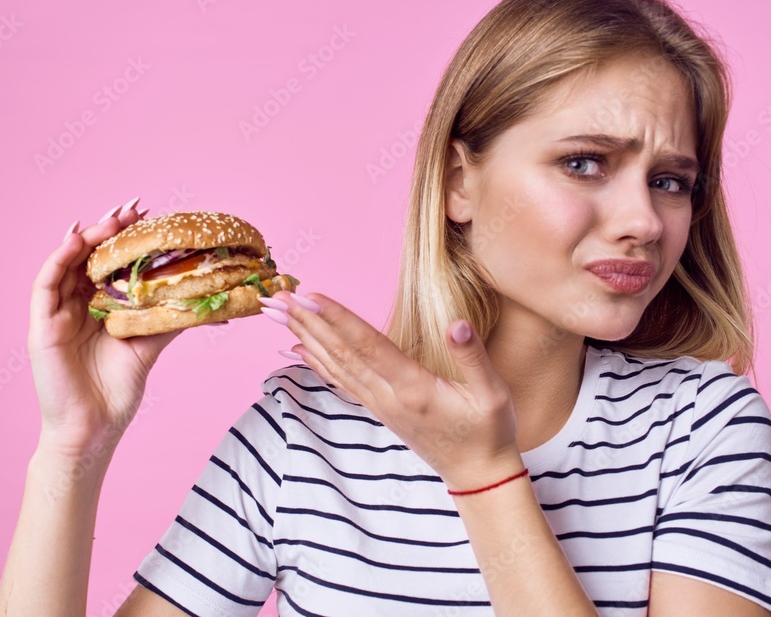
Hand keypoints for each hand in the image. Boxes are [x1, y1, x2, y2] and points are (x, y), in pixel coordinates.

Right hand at [28, 200, 226, 458]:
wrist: (93, 429)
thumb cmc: (117, 391)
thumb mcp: (148, 345)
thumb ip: (167, 319)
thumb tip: (207, 302)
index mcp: (99, 307)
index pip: (110, 263)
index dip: (125, 238)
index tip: (149, 216)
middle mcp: (76, 305)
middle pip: (89, 256)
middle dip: (109, 229)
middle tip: (132, 209)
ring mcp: (57, 313)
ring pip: (67, 263)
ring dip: (88, 237)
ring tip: (112, 219)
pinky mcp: (40, 325)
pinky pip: (45, 284)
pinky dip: (59, 258)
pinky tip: (76, 239)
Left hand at [263, 290, 522, 490]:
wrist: (477, 475)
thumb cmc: (489, 432)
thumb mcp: (493, 394)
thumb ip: (472, 357)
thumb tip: (457, 323)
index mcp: (413, 387)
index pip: (367, 345)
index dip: (337, 318)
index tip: (310, 295)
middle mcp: (388, 396)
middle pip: (340, 353)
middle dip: (307, 321)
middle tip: (277, 297)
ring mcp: (379, 404)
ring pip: (335, 365)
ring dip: (306, 336)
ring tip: (280, 313)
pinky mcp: (378, 409)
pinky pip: (340, 381)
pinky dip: (316, 362)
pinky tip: (299, 347)